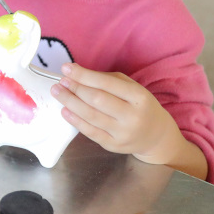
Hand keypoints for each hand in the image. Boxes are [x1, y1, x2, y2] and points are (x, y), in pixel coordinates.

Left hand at [51, 64, 183, 166]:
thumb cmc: (139, 105)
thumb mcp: (132, 88)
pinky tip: (64, 111)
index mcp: (139, 97)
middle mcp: (132, 116)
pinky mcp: (114, 146)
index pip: (106, 84)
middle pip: (97, 100)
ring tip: (57, 92)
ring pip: (91, 116)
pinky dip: (75, 121)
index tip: (66, 68)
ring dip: (70, 103)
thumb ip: (108, 80)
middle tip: (60, 82)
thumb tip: (78, 74)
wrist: (155, 136)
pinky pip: (91, 132)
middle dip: (75, 88)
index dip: (84, 75)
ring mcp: (123, 133)